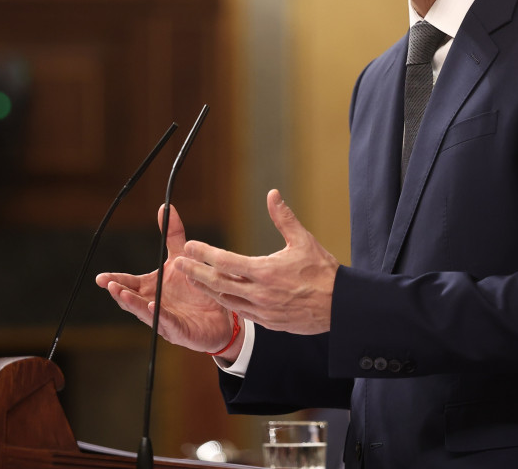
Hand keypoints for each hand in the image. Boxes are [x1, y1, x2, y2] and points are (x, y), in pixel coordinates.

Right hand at [95, 204, 236, 354]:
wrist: (222, 312)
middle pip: (132, 299)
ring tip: (122, 295)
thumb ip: (174, 235)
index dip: (115, 281)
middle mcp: (154, 304)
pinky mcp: (179, 330)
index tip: (100, 278)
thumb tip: (165, 207)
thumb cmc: (197, 288)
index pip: (129, 284)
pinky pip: (167, 323)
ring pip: (145, 313)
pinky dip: (158, 316)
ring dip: (133, 304)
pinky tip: (152, 306)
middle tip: (109, 284)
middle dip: (119, 292)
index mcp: (152, 288)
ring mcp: (164, 319)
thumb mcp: (183, 257)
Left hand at [178, 189, 339, 334]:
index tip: (189, 246)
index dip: (205, 253)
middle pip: (219, 283)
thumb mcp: (304, 240)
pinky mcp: (268, 322)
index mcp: (266, 272)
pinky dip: (226, 302)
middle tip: (179, 264)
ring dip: (207, 289)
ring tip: (192, 279)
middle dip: (196, 273)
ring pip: (226, 300)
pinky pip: (241, 312)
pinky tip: (219, 295)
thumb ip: (284, 218)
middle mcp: (260, 293)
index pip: (226, 261)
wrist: (339, 306)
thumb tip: (272, 194)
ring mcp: (262, 311)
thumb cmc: (323, 271)